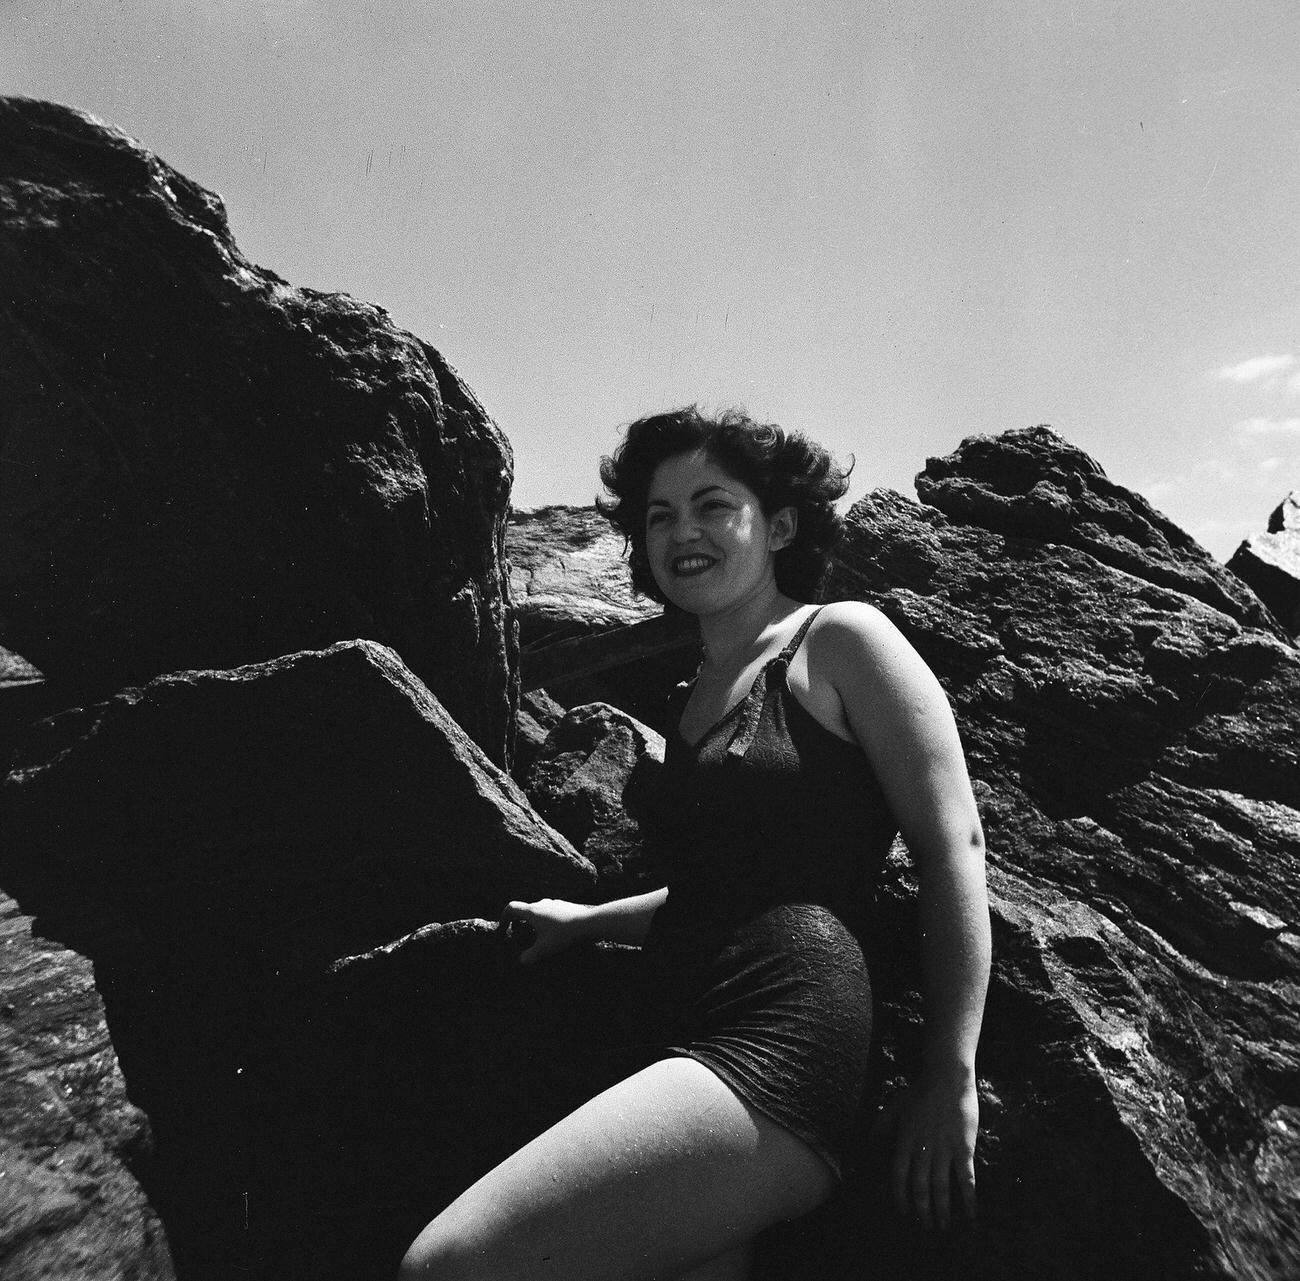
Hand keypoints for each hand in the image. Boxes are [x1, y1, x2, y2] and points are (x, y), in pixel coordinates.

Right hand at [499, 898, 592, 965]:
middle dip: (519, 921)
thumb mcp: (545, 949)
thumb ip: (530, 956)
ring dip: (534, 921)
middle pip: (525, 909)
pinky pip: (550, 911)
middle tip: (519, 933)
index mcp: (533, 912)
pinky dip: (546, 920)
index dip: (503, 916)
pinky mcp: (565, 906)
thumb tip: (521, 961)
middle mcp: (542, 904)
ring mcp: (554, 903)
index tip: (503, 927)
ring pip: (539, 910)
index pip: (511, 908)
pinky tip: (555, 932)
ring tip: (538, 935)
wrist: (589, 922)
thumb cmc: (564, 934)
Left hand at [870, 1069, 978, 1231]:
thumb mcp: (894, 1107)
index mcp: (904, 1141)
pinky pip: (966, 1179)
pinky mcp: (963, 1148)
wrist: (946, 1078)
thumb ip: (881, 1126)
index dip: (900, 1198)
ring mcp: (943, 1150)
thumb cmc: (920, 1092)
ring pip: (941, 1187)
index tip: (904, 1213)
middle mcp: (922, 1149)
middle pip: (919, 1187)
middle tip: (925, 1228)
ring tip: (943, 1227)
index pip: (898, 1177)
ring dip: (941, 1210)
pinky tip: (971, 1216)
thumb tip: (869, 1142)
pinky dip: (969, 1199)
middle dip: (922, 1210)